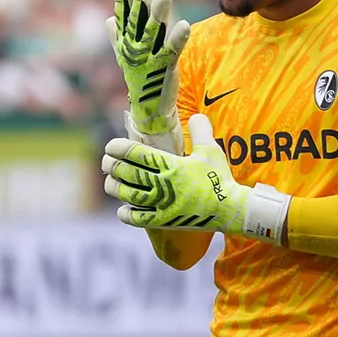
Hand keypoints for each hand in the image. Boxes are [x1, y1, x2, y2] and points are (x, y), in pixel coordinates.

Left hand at [101, 114, 291, 243]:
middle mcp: (163, 184)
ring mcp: (162, 204)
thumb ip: (200, 129)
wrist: (231, 209)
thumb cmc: (219, 177)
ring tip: (110, 182)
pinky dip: (126, 214)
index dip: (118, 148)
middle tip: (106, 162)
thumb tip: (195, 115)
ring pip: (128, 195)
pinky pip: (138, 219)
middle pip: (127, 172)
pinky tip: (122, 208)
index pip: (135, 153)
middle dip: (112, 165)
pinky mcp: (164, 221)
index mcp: (171, 164)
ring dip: (115, 188)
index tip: (111, 146)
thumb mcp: (211, 149)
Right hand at [106, 0, 190, 137]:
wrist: (149, 106)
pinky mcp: (166, 68)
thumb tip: (109, 19)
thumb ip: (117, 36)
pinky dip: (177, 39)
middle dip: (140, 0)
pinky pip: (172, 51)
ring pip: (154, 33)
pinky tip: (184, 25)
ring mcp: (149, 58)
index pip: (123, 17)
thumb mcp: (125, 55)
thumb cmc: (140, 76)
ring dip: (159, 14)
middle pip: (137, 21)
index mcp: (126, 42)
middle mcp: (135, 48)